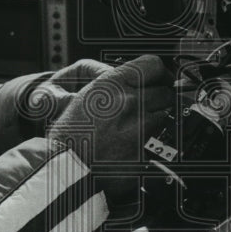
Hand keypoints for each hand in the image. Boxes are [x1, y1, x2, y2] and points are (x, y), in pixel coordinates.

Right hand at [46, 55, 173, 201]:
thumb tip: (140, 79)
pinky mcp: (146, 150)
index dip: (159, 72)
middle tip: (148, 104)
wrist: (65, 166)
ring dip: (157, 118)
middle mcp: (130, 101)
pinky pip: (158, 139)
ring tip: (137, 126)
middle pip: (165, 91)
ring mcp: (141, 127)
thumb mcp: (89, 95)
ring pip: (165, 115)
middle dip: (159, 97)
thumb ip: (117, 84)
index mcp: (114, 83)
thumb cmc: (70, 133)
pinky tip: (133, 144)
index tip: (159, 78)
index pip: (154, 64)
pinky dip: (150, 141)